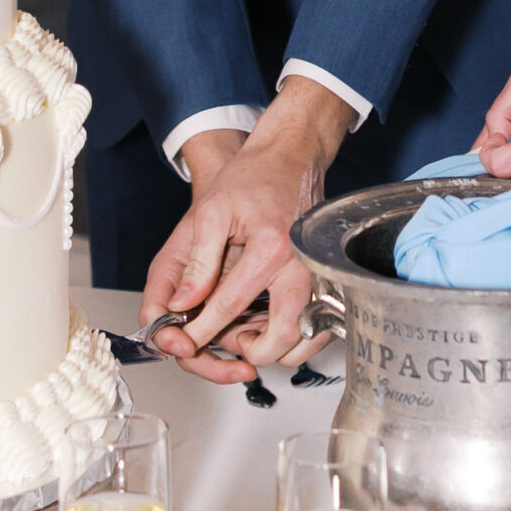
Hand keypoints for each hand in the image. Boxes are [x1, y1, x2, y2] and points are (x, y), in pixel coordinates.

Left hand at [139, 82, 352, 384]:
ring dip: (274, 348)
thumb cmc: (252, 178)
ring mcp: (320, 274)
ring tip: (246, 331)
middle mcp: (302, 266)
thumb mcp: (210, 212)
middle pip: (282, 338)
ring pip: (305, 340)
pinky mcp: (329, 279)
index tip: (185, 342)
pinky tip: (268, 323)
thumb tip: (181, 305)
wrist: (290, 157)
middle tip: (226, 340)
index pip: (230, 307)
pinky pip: (318, 327)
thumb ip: (196, 263)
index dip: (200, 330)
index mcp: (270, 248)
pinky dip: (296, 337)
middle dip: (248, 352)